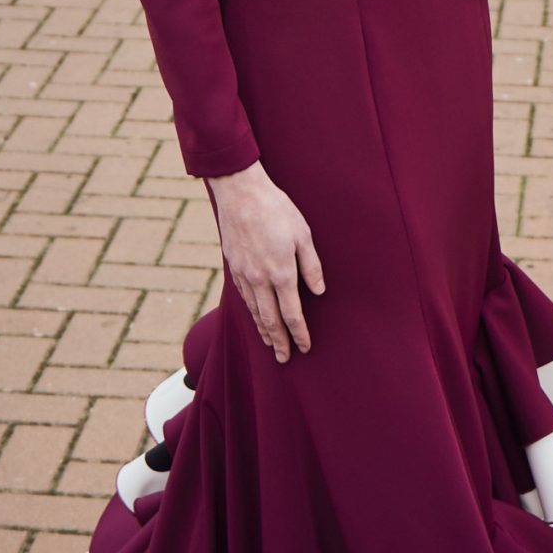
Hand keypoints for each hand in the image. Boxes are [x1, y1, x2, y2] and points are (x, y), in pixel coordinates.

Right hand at [207, 162, 323, 362]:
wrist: (240, 193)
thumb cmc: (277, 210)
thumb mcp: (303, 234)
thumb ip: (312, 266)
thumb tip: (319, 291)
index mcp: (282, 273)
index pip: (292, 314)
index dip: (300, 333)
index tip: (305, 347)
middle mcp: (260, 279)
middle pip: (271, 320)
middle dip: (279, 342)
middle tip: (285, 359)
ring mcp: (243, 274)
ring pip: (254, 311)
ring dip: (264, 331)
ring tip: (271, 344)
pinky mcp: (233, 267)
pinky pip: (243, 297)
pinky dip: (251, 312)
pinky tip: (256, 316)